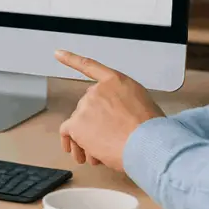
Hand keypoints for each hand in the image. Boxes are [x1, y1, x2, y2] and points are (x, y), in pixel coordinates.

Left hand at [55, 50, 164, 171]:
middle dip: (97, 125)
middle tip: (109, 141)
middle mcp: (97, 90)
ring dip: (89, 139)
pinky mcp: (76, 124)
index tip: (58, 54)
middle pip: (89, 108)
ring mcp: (85, 106)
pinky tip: (67, 147)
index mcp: (116, 81)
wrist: (146, 141)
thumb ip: (124, 102)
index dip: (72, 60)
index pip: (91, 67)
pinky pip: (65, 131)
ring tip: (102, 154)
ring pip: (82, 124)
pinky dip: (67, 140)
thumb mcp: (143, 102)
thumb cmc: (150, 128)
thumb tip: (115, 118)